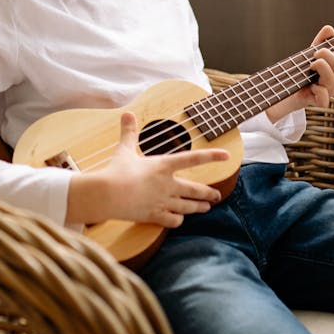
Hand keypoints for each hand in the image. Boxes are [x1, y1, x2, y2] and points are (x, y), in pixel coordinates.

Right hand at [67, 111, 229, 227]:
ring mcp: (162, 201)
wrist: (107, 194)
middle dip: (208, 193)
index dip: (211, 156)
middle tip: (216, 195)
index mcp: (163, 165)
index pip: (193, 159)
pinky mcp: (154, 216)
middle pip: (195, 190)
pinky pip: (172, 221)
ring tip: (206, 208)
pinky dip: (178, 220)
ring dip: (199, 207)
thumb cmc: (116, 170)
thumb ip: (129, 132)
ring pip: (187, 207)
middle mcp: (167, 184)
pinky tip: (179, 219)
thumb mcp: (124, 149)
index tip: (226, 156)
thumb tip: (127, 113)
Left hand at [268, 25, 333, 121]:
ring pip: (332, 78)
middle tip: (315, 54)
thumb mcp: (311, 54)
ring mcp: (328, 93)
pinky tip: (310, 85)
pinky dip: (318, 89)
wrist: (285, 89)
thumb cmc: (301, 72)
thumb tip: (329, 29)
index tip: (331, 50)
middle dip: (327, 55)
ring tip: (310, 65)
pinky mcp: (318, 102)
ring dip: (321, 66)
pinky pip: (325, 98)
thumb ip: (321, 41)